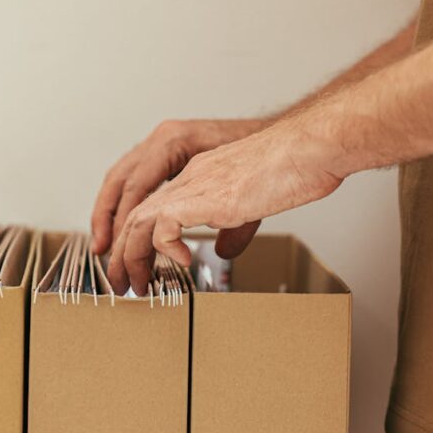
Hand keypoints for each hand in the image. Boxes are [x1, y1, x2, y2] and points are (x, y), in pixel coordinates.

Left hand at [107, 120, 346, 294]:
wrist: (310, 148)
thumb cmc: (295, 168)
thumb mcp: (255, 203)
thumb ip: (233, 225)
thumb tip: (223, 250)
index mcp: (199, 177)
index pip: (151, 207)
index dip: (137, 239)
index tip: (137, 267)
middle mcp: (189, 178)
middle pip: (134, 215)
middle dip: (122, 254)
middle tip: (123, 284)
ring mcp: (194, 185)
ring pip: (139, 220)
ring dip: (131, 256)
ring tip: (137, 284)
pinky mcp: (205, 196)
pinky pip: (164, 225)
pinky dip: (164, 247)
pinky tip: (182, 262)